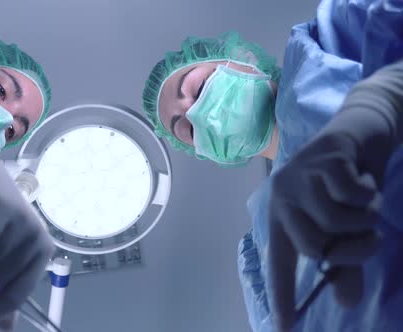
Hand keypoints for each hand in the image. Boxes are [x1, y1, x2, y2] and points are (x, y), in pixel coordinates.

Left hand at [268, 132, 381, 330]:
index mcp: (282, 216)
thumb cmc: (347, 184)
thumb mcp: (347, 226)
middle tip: (369, 237)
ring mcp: (299, 177)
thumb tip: (347, 301)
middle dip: (351, 250)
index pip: (279, 263)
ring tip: (366, 204)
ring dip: (364, 220)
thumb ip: (345, 262)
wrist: (360, 134)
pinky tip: (364, 180)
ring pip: (335, 222)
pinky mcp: (322, 159)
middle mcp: (282, 198)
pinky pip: (352, 196)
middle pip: (314, 247)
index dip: (282, 296)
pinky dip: (369, 195)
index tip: (283, 328)